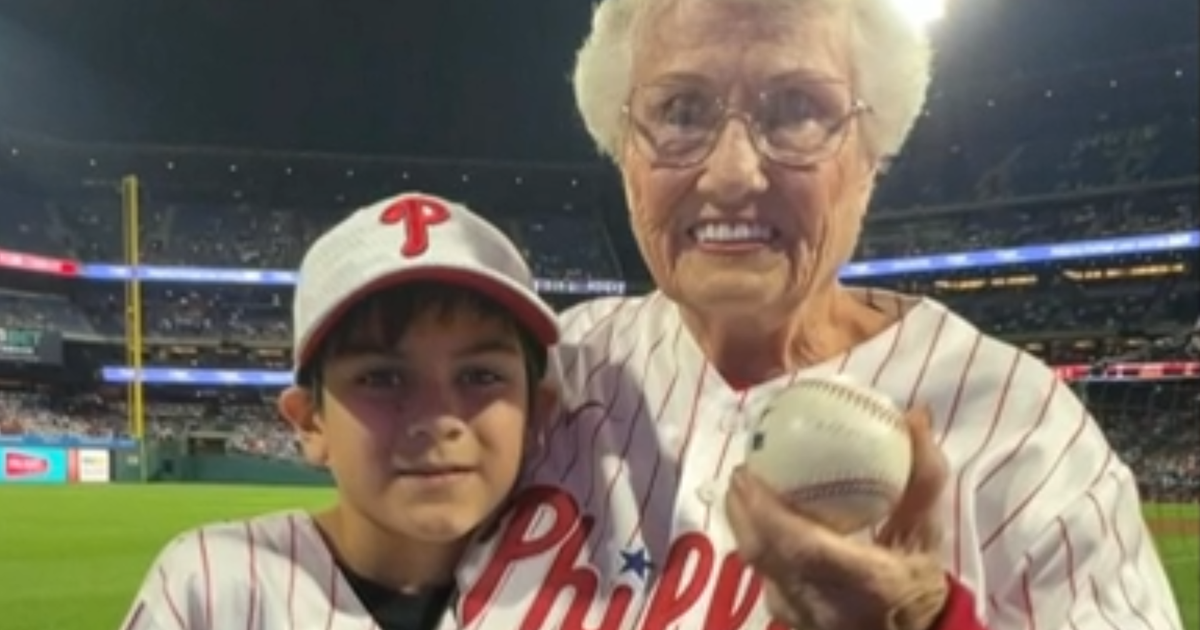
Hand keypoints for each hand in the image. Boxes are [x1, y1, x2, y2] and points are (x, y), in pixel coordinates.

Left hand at [725, 406, 951, 629]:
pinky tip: (759, 516)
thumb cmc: (923, 588)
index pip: (797, 544)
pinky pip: (762, 573)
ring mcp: (799, 616)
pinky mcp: (788, 619)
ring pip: (755, 564)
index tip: (749, 470)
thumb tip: (916, 414)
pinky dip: (756, 540)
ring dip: (743, 523)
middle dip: (741, 507)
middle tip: (742, 468)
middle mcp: (822, 603)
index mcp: (862, 580)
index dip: (765, 508)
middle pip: (762, 552)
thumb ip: (923, 478)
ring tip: (744, 485)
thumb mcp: (929, 536)